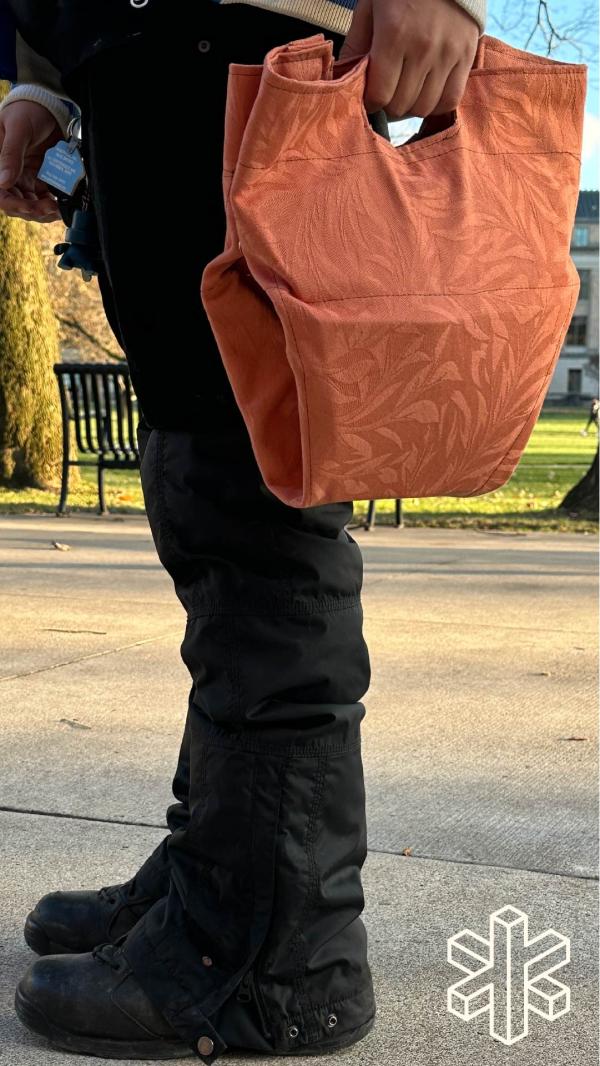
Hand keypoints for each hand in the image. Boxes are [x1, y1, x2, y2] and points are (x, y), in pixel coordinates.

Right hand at [0, 100, 62, 221]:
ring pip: (32, 206)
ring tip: (57, 208)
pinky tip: (61, 204)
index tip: (30, 206)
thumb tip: (3, 182)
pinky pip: (45, 199)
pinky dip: (53, 205)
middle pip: (16, 205)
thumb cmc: (26, 111)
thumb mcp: (18, 129)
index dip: (13, 204)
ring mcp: (25, 180)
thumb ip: (11, 155)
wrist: (47, 107)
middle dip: (32, 210)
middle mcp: (9, 175)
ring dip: (44, 212)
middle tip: (50, 207)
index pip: (0, 194)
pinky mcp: (40, 180)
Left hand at [339, 0, 478, 118]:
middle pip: (401, 105)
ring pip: (424, 107)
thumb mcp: (371, 6)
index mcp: (393, 34)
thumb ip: (356, 44)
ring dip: (410, 108)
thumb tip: (345, 78)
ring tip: (406, 93)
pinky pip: (450, 100)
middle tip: (387, 94)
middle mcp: (422, 48)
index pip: (379, 95)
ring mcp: (447, 54)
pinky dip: (436, 106)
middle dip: (388, 106)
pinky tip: (427, 94)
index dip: (370, 103)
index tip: (369, 96)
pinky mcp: (467, 56)